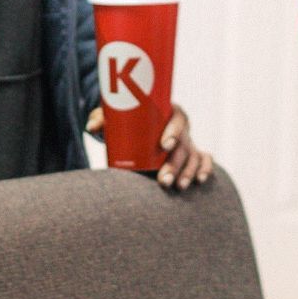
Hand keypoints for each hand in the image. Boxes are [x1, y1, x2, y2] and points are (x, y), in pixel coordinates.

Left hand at [84, 102, 213, 189]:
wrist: (139, 128)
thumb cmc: (127, 121)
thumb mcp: (116, 118)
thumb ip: (103, 119)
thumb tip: (91, 127)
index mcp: (168, 112)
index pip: (177, 118)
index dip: (174, 131)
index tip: (164, 145)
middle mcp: (181, 127)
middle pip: (184, 144)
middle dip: (176, 164)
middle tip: (163, 180)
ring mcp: (188, 142)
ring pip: (194, 156)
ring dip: (188, 172)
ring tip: (178, 187)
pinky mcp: (191, 154)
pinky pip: (204, 160)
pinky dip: (206, 168)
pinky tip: (200, 181)